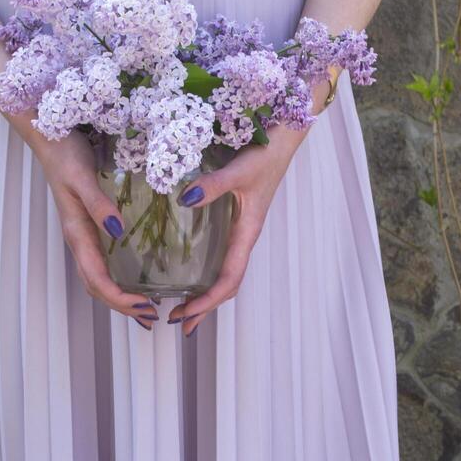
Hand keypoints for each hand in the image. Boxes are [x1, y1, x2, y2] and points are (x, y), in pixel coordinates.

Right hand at [13, 118, 158, 328]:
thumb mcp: (82, 177)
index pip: (96, 279)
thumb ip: (98, 204)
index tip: (144, 307)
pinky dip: (118, 279)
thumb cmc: (66, 155)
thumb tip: (118, 232)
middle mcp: (79, 239)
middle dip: (122, 306)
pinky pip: (103, 262)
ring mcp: (83, 235)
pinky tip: (136, 279)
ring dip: (120, 298)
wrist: (50, 137)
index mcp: (76, 233)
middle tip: (151, 317)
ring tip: (145, 309)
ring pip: (98, 278)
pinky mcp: (89, 226)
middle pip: (97, 286)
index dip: (119, 298)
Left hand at [166, 121, 312, 336]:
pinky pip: (221, 257)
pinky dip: (206, 274)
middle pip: (227, 285)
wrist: (283, 138)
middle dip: (204, 308)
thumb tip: (184, 199)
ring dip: (205, 295)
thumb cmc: (265, 154)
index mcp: (247, 233)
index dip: (207, 301)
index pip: (228, 279)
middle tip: (177, 322)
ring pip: (225, 274)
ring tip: (182, 310)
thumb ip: (214, 184)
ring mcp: (240, 231)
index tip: (184, 313)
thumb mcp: (240, 169)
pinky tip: (190, 274)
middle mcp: (243, 238)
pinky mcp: (235, 221)